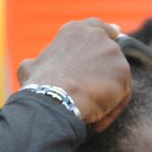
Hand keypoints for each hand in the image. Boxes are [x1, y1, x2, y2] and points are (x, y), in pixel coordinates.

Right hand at [16, 18, 130, 131]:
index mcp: (75, 31)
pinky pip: (121, 97)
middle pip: (109, 56)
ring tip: (89, 116)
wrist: (54, 100)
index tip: (116, 34)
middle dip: (104, 76)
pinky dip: (110, 112)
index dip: (107, 32)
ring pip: (115, 80)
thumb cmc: (39, 86)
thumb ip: (38, 63)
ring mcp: (112, 54)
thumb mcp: (28, 68)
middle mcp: (96, 37)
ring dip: (105, 98)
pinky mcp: (123, 75)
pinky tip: (96, 124)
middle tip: (93, 96)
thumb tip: (32, 69)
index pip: (97, 27)